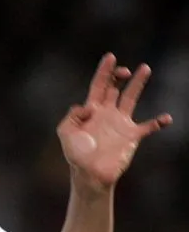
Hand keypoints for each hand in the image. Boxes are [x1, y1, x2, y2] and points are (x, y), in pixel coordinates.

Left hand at [58, 53, 172, 189]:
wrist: (90, 174)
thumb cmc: (76, 155)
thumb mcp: (65, 133)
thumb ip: (71, 116)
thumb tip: (87, 106)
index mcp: (91, 110)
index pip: (98, 85)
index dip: (104, 71)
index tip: (111, 57)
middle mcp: (107, 113)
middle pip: (115, 87)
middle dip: (120, 75)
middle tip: (124, 71)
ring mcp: (121, 123)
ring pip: (131, 98)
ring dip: (138, 84)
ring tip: (145, 68)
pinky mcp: (132, 136)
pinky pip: (149, 126)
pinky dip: (158, 122)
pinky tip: (166, 118)